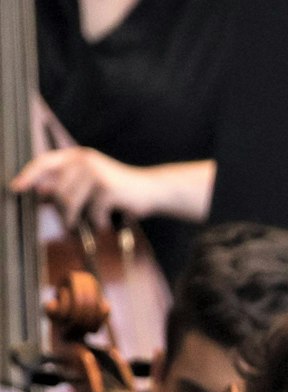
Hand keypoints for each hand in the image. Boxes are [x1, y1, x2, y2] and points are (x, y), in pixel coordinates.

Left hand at [10, 150, 213, 225]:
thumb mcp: (92, 181)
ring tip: (97, 220)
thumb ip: (68, 183)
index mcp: (79, 156)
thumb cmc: (119, 189)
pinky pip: (92, 212)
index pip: (45, 162)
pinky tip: (111, 218)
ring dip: (82, 218)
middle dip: (66, 211)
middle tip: (73, 221)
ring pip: (72, 204)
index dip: (28, 175)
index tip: (16, 188)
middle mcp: (85, 161)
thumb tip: (41, 192)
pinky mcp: (107, 188)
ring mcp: (96, 173)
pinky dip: (100, 221)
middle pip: (58, 192)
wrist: (153, 190)